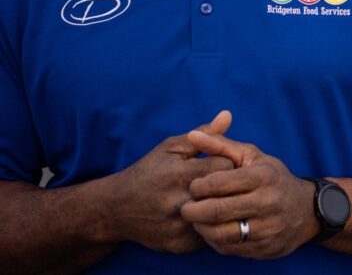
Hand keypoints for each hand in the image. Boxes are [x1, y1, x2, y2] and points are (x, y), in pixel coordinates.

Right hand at [107, 111, 234, 252]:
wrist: (116, 209)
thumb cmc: (149, 172)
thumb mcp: (171, 148)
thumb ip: (203, 134)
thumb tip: (228, 115)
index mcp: (179, 174)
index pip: (226, 165)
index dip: (226, 162)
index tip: (221, 164)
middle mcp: (179, 201)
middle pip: (224, 191)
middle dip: (225, 185)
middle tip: (220, 182)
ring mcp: (179, 225)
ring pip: (218, 214)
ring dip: (219, 205)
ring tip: (213, 197)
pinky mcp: (179, 244)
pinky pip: (209, 234)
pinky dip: (210, 224)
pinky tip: (203, 215)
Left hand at [180, 131, 318, 258]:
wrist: (305, 210)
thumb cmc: (271, 178)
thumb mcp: (251, 156)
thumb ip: (220, 145)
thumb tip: (193, 135)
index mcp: (264, 176)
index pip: (219, 183)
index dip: (198, 186)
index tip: (192, 187)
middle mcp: (268, 202)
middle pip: (217, 211)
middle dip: (193, 210)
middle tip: (185, 208)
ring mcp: (268, 227)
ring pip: (221, 234)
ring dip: (201, 228)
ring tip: (197, 220)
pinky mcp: (264, 247)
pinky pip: (229, 248)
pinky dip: (214, 240)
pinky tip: (212, 230)